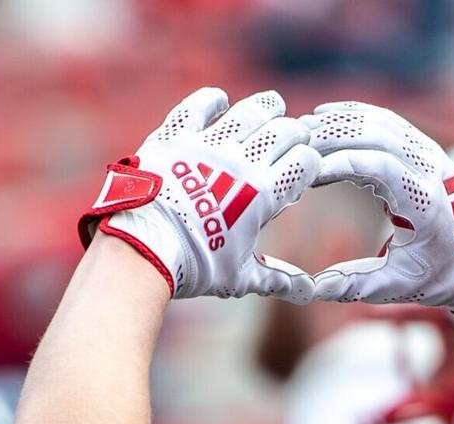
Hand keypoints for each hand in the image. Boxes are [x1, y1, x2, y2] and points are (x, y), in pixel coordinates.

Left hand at [79, 88, 320, 301]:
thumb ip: (277, 278)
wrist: (142, 249)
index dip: (310, 162)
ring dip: (266, 107)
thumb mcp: (241, 276)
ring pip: (248, 111)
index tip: (307, 167)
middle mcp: (240, 162)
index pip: (304, 162)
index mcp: (263, 195)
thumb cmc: (195, 266)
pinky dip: (213, 100)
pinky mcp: (175, 135)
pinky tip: (221, 100)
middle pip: (283, 131)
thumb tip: (307, 292)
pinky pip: (199, 106)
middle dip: (295, 133)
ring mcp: (207, 144)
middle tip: (295, 136)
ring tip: (274, 105)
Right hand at [303, 101, 453, 316]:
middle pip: (378, 134)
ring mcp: (432, 155)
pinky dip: (355, 115)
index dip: (340, 163)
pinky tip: (325, 119)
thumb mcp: (399, 287)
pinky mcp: (425, 148)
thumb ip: (354, 285)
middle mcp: (434, 171)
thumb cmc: (441, 275)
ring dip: (340, 121)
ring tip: (301, 132)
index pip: (381, 165)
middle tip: (293, 144)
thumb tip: (310, 288)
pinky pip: (388, 120)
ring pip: (382, 121)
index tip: (306, 172)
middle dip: (332, 136)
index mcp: (429, 204)